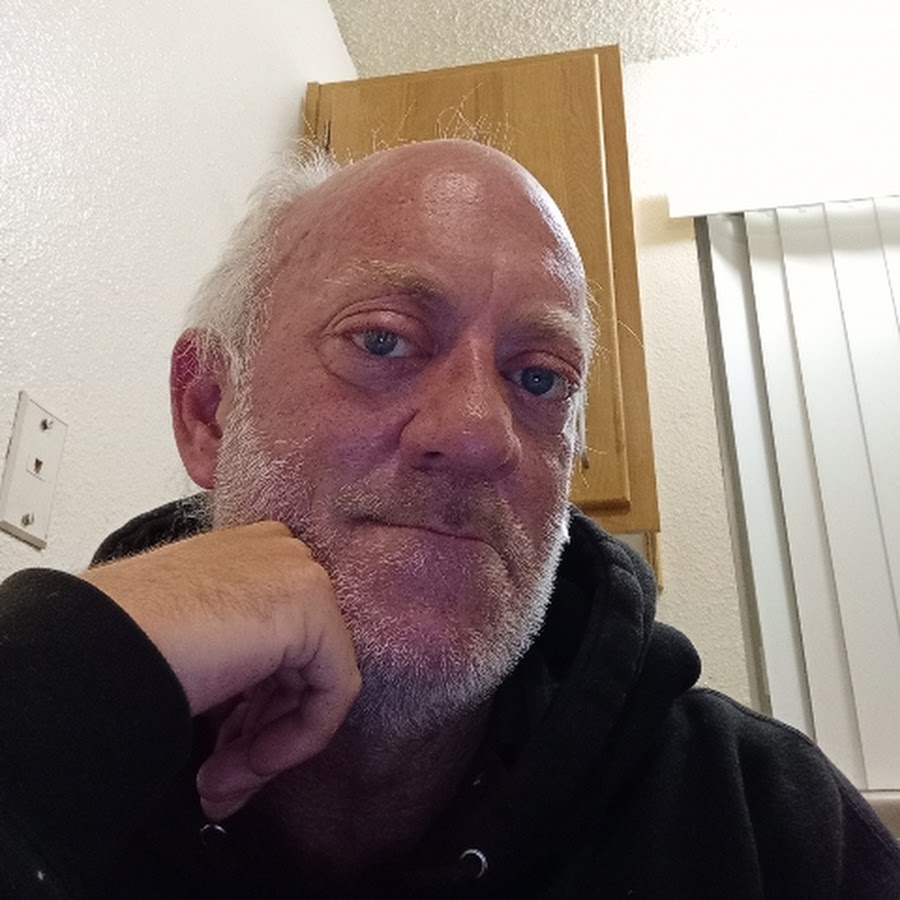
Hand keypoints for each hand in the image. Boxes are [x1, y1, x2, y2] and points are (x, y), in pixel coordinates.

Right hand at [81, 521, 360, 819]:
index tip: (217, 753)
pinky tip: (247, 766)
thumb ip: (233, 661)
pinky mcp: (313, 607)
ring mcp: (299, 574)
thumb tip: (247, 716)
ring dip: (264, 749)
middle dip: (255, 735)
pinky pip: (333, 689)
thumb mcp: (192, 645)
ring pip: (313, 684)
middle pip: (294, 665)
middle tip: (217, 782)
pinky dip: (297, 738)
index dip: (248, 709)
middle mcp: (278, 555)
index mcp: (247, 555)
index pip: (275, 643)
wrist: (94, 647)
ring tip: (217, 786)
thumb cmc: (117, 644)